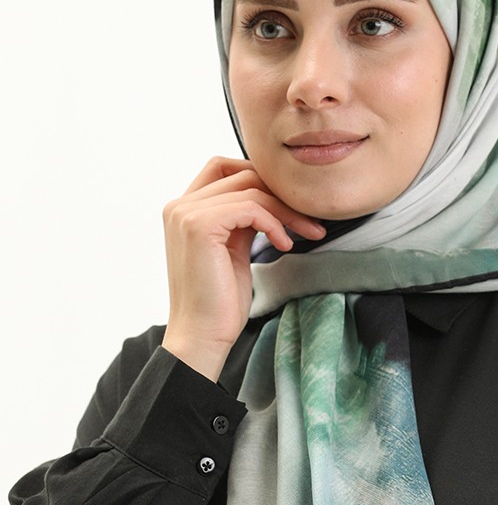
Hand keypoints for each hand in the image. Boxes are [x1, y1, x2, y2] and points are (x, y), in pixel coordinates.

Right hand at [161, 156, 324, 380]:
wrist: (203, 336)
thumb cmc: (220, 301)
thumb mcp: (233, 250)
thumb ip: (242, 220)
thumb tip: (270, 199)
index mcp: (183, 210)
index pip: (223, 168)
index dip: (261, 179)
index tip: (291, 205)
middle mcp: (179, 206)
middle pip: (242, 174)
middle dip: (282, 194)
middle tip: (311, 219)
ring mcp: (186, 214)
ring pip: (251, 190)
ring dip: (287, 211)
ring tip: (309, 233)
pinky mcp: (200, 226)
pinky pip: (251, 207)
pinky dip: (275, 223)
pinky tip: (285, 245)